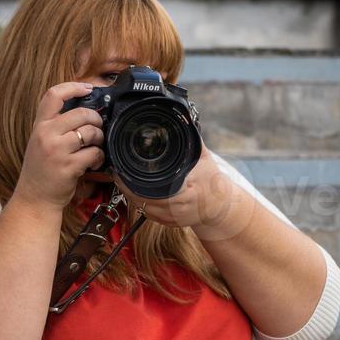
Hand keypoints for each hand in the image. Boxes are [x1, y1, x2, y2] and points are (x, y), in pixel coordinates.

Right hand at [16, 82, 104, 209]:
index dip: (73, 87)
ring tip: (95, 148)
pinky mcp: (68, 166)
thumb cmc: (41, 170)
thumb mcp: (41, 142)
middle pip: (81, 113)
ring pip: (90, 132)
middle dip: (96, 120)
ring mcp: (57, 150)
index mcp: (39, 126)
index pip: (53, 95)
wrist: (34, 198)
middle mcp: (46, 135)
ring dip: (99, 139)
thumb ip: (56, 126)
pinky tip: (94, 163)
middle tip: (97, 130)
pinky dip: (99, 157)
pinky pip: (94, 153)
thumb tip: (85, 112)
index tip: (88, 88)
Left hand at [113, 146, 247, 237]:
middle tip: (117, 174)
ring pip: (143, 209)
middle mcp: (178, 208)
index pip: (151, 190)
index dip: (132, 182)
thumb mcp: (204, 158)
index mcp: (186, 192)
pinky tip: (134, 194)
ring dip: (130, 196)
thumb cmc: (213, 181)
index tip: (123, 171)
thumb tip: (183, 116)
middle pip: (142, 200)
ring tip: (122, 181)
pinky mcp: (170, 223)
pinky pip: (148, 215)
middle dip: (127, 188)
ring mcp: (173, 218)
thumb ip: (192, 139)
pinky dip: (140, 204)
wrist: (221, 206)